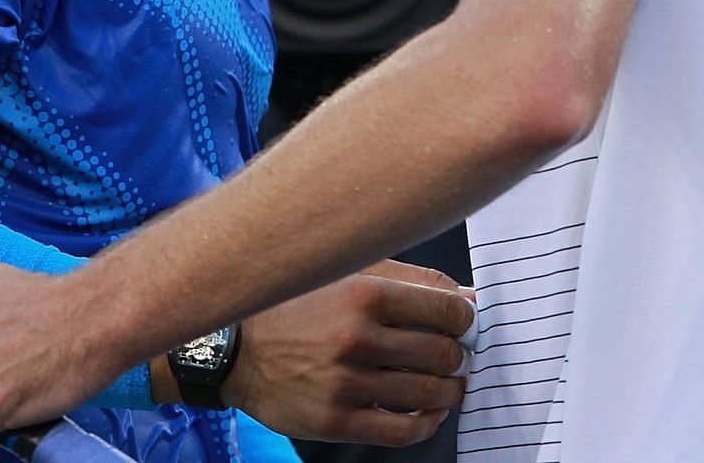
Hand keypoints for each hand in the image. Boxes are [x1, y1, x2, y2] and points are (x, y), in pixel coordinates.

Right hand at [223, 260, 474, 446]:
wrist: (234, 348)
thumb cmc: (300, 304)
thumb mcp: (350, 273)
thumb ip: (412, 281)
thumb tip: (469, 299)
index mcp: (363, 293)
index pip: (447, 311)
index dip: (466, 320)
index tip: (464, 324)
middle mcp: (355, 338)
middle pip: (443, 353)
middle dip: (459, 355)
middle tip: (457, 355)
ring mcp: (344, 383)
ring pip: (429, 393)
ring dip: (450, 390)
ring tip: (448, 383)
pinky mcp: (335, 421)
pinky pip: (403, 431)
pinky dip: (427, 423)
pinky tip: (428, 412)